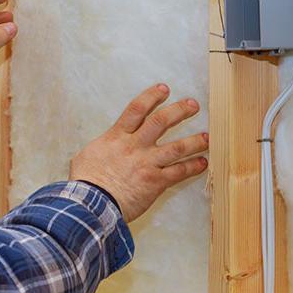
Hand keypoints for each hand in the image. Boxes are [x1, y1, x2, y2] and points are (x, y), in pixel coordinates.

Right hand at [70, 84, 208, 221]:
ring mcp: (147, 163)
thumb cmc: (85, 182)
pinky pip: (179, 172)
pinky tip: (202, 163)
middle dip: (179, 111)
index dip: (152, 96)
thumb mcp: (87, 156)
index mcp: (117, 136)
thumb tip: (100, 149)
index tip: (164, 89)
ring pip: (176, 147)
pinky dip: (192, 167)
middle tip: (193, 105)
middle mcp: (135, 146)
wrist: (92, 203)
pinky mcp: (155, 182)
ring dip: (194, 141)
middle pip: (161, 122)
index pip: (137, 109)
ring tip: (207, 137)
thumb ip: (100, 148)